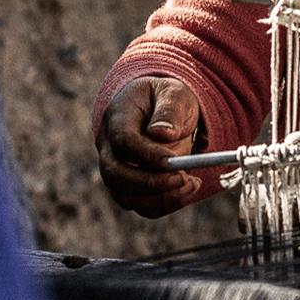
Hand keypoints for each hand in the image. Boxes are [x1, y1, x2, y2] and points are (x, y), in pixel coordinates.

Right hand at [96, 76, 205, 217]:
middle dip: (150, 182)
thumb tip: (162, 135)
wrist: (163, 109)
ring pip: (124, 196)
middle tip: (183, 179)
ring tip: (192, 184)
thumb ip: (169, 111)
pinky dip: (164, 204)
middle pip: (114, 174)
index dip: (146, 155)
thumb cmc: (167, 99)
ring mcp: (115, 169)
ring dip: (159, 198)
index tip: (173, 161)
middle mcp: (108, 146)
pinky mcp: (127, 187)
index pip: (122, 141)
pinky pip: (140, 205)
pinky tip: (188, 190)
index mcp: (117, 117)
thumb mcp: (174, 94)